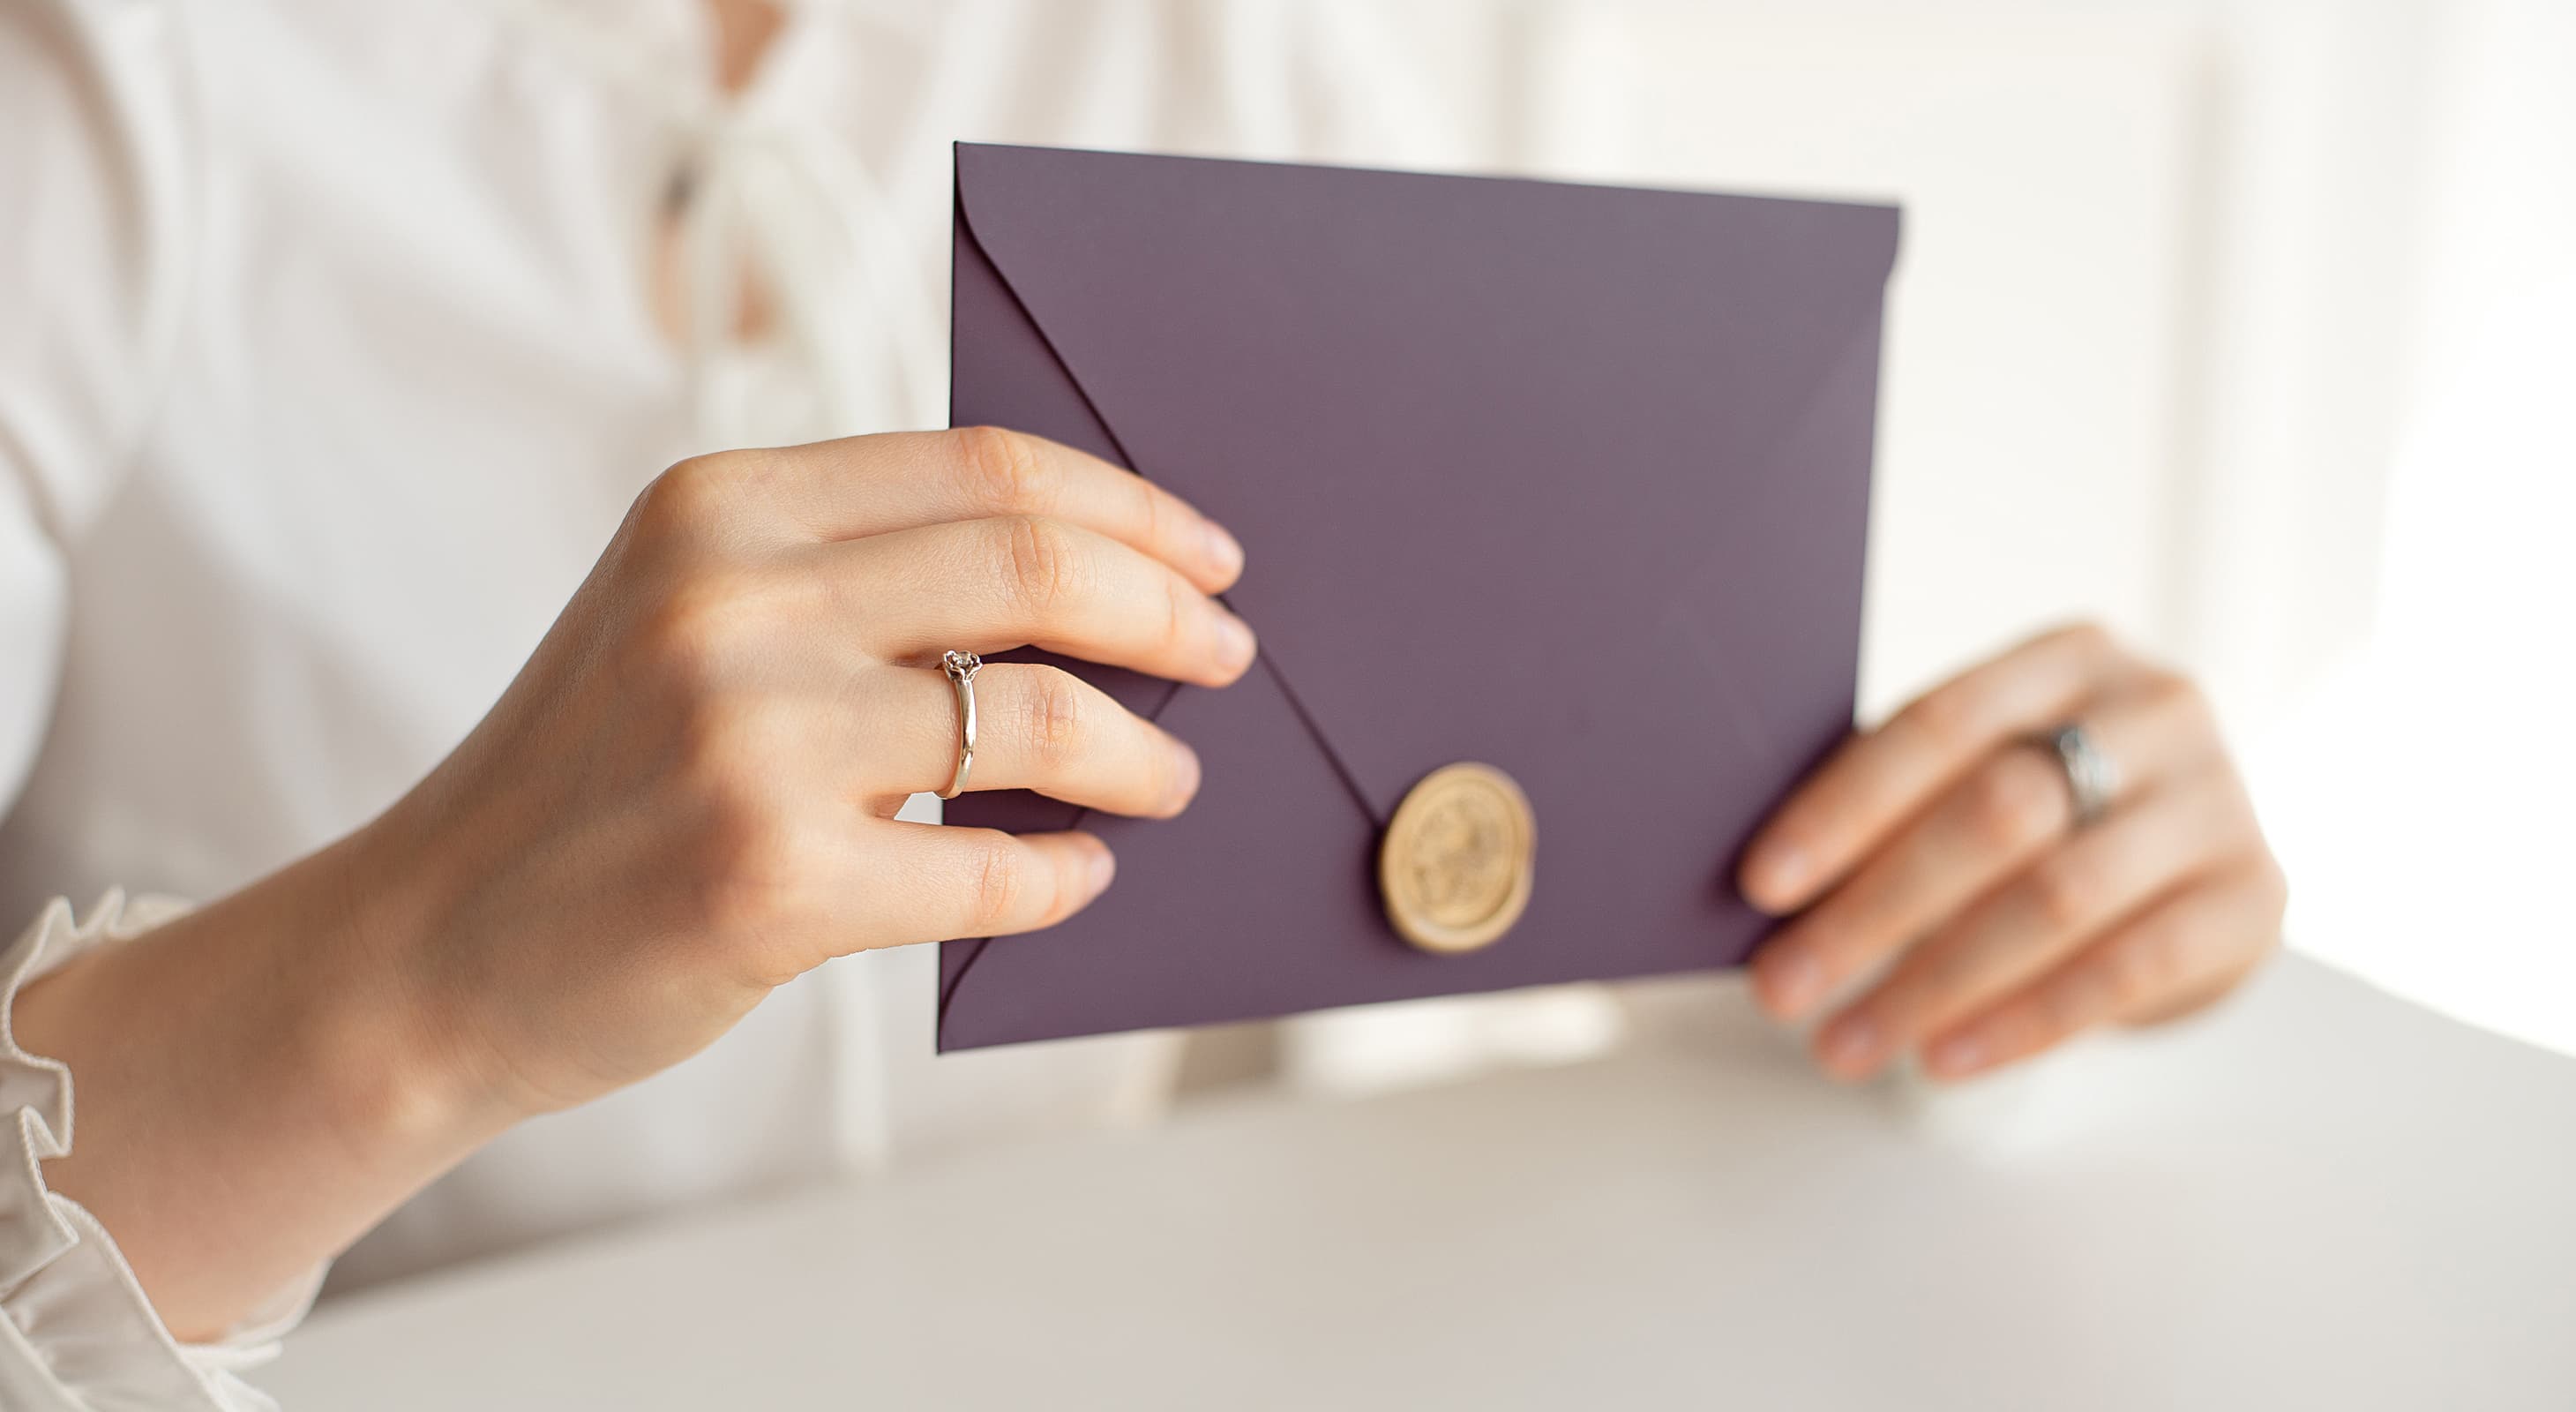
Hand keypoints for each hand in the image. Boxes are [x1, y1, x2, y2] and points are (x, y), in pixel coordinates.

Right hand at [15, 426, 1252, 1339]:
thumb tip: (1086, 590)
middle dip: (1167, 613)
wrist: (430, 951)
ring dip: (1137, 754)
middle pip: (1034, 568)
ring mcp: (749, 738)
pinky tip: (1080, 874)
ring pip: (1034, 719)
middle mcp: (731, 597)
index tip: (1205, 552)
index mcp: (719, 505)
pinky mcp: (770, 880)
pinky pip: (991, 868)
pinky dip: (1063, 874)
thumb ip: (848, 579)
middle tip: (1227, 653)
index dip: (1126, 508)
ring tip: (1170, 777)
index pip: (984, 468)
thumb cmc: (589, 787)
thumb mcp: (683, 617)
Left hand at [1737, 624, 2284, 1080]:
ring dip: (1933, 984)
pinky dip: (2022, 1023)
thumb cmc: (2050, 815)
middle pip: (1996, 814)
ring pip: (2056, 900)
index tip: (1761, 884)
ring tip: (1845, 1043)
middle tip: (1784, 988)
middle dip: (1874, 911)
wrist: (2192, 869)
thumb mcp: (1983, 776)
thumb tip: (1763, 887)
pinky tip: (1944, 1058)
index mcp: (2070, 656)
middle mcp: (2156, 710)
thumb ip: (1901, 804)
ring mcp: (2218, 802)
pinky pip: (2126, 971)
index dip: (1845, 807)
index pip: (1941, 725)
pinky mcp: (2253, 897)